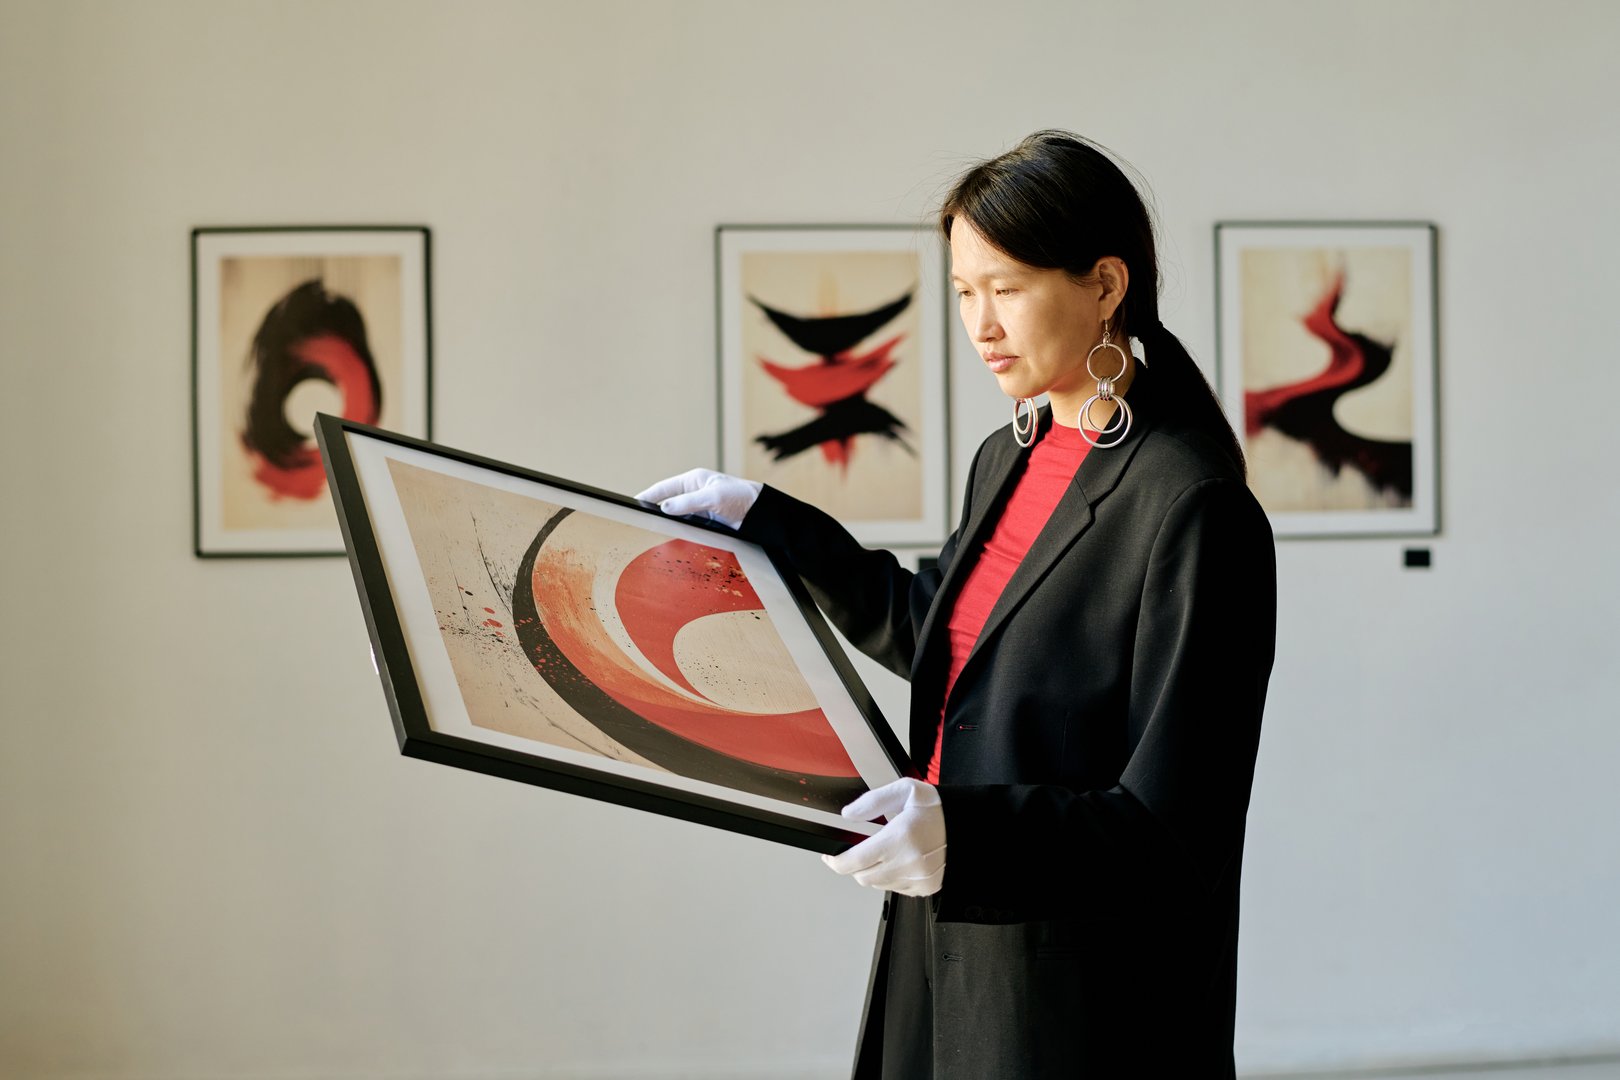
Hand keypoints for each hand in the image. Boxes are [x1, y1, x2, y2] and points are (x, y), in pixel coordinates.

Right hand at [635, 468, 761, 529]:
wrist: (761, 513)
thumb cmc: (740, 497)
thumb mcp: (713, 498)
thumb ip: (688, 502)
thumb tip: (665, 507)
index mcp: (693, 480)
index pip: (664, 488)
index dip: (648, 496)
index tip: (634, 503)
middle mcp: (694, 493)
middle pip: (667, 502)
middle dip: (654, 510)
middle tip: (638, 519)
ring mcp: (699, 508)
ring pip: (676, 516)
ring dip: (667, 523)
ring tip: (651, 529)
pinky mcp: (705, 521)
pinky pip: (687, 526)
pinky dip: (679, 530)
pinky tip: (672, 537)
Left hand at [822, 778, 945, 896]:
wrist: (968, 826)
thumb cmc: (937, 808)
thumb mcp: (904, 791)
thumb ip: (872, 801)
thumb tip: (848, 814)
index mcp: (900, 838)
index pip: (854, 861)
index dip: (835, 861)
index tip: (830, 856)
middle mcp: (908, 862)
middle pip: (863, 877)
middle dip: (855, 865)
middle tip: (861, 850)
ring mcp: (918, 878)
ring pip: (879, 884)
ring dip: (874, 872)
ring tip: (886, 852)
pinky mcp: (926, 887)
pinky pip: (897, 889)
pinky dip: (892, 878)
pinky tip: (901, 861)